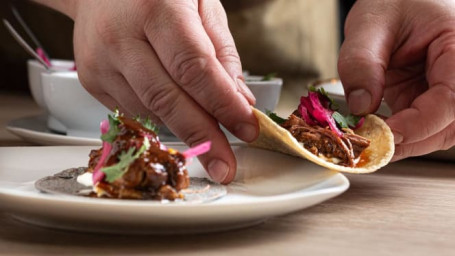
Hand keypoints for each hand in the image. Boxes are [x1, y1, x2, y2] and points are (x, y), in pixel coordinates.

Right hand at [39, 0, 257, 182]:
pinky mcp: (90, 80)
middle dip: (202, 138)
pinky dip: (162, 120)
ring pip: (150, 112)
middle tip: (225, 166)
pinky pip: (134, 112)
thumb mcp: (201, 4)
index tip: (247, 129)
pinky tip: (178, 117)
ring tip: (210, 139)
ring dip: (185, 130)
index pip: (194, 68)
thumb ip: (221, 52)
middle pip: (167, 99)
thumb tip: (239, 100)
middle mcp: (121, 37)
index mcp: (156, 8)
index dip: (222, 104)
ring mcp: (101, 61)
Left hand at [338, 0, 454, 160]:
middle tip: (370, 144)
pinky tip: (375, 132)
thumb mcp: (370, 24)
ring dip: (405, 142)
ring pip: (439, 132)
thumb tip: (360, 108)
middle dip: (409, 140)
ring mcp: (448, 88)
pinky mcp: (431, 98)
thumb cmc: (393, 2)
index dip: (417, 125)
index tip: (381, 134)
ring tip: (369, 138)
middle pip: (449, 125)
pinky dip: (401, 135)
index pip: (451, 100)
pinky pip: (425, 127)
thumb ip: (362, 63)